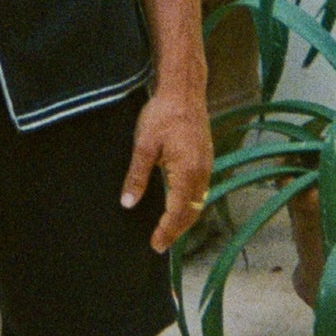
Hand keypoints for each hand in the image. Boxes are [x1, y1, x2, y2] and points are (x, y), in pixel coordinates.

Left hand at [120, 87, 212, 253]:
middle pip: (192, 212)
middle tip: (160, 244)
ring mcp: (207, 165)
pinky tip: (179, 205)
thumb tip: (128, 203)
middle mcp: (202, 172)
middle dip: (177, 230)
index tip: (155, 245)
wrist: (183, 90)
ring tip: (168, 230)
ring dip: (185, 218)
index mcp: (187, 172)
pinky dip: (190, 204)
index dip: (167, 232)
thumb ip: (137, 176)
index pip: (178, 212)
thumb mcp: (143, 145)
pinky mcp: (205, 158)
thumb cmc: (163, 114)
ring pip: (199, 201)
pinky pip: (201, 189)